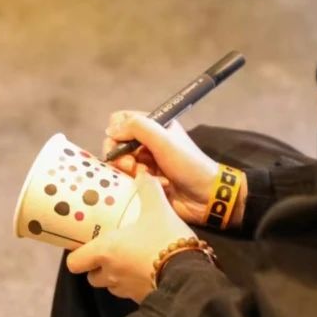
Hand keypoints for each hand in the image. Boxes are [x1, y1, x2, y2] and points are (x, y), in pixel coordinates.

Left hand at [66, 172, 197, 302]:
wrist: (188, 274)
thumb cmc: (164, 239)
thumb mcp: (158, 208)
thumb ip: (148, 189)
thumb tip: (142, 174)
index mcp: (105, 251)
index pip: (74, 262)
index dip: (77, 255)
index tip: (85, 245)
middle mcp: (110, 273)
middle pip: (92, 275)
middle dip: (97, 266)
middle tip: (109, 251)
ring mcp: (125, 290)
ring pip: (110, 285)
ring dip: (115, 275)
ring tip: (130, 260)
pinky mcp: (140, 299)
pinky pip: (129, 292)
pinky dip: (133, 283)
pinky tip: (147, 270)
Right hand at [103, 111, 219, 226]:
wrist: (205, 195)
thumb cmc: (187, 163)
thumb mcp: (163, 139)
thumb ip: (137, 127)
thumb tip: (110, 131)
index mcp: (153, 126)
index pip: (121, 120)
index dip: (116, 131)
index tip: (120, 143)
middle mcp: (146, 143)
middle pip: (116, 144)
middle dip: (121, 155)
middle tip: (131, 164)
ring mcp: (145, 163)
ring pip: (121, 164)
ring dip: (131, 171)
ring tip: (145, 176)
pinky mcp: (145, 181)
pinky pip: (129, 180)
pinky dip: (139, 182)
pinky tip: (155, 185)